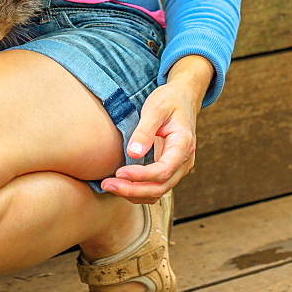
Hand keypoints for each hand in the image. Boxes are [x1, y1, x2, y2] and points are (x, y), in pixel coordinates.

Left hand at [100, 55, 213, 202]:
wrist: (182, 98)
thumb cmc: (169, 100)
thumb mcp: (156, 108)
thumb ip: (145, 130)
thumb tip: (133, 153)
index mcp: (184, 145)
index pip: (164, 170)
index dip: (141, 176)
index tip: (119, 173)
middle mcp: (184, 161)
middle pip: (160, 187)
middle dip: (133, 190)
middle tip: (107, 184)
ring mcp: (178, 167)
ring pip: (157, 191)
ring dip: (133, 193)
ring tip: (109, 185)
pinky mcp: (169, 168)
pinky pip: (155, 186)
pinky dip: (138, 190)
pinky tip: (120, 184)